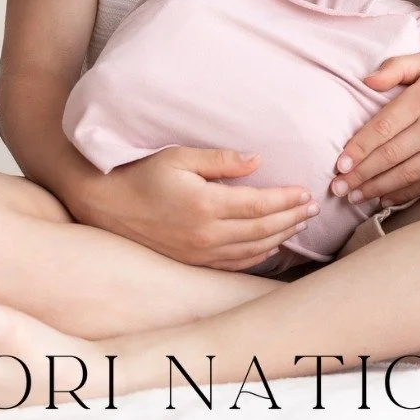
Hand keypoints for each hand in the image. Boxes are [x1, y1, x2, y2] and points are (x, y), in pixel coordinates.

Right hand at [87, 146, 316, 270]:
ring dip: (280, 236)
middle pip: (262, 229)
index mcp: (205, 205)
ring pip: (252, 249)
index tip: (306, 193)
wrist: (105, 204)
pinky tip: (271, 245)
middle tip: (313, 208)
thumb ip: (220, 159)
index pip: (259, 204)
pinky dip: (258, 255)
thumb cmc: (141, 174)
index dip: (286, 200)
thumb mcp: (179, 157)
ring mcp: (199, 252)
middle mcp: (206, 234)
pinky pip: (234, 263)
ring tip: (299, 224)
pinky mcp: (192, 261)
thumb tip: (257, 161)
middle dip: (291, 218)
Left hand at [331, 52, 419, 207]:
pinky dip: (402, 194)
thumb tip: (366, 82)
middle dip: (360, 175)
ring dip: (376, 189)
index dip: (359, 148)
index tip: (339, 164)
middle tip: (337, 188)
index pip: (383, 128)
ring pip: (406, 174)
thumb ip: (396, 67)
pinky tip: (382, 200)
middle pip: (390, 156)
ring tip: (353, 197)